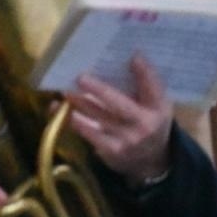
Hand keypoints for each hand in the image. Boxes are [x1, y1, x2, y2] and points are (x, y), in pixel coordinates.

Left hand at [67, 54, 172, 186]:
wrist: (149, 160)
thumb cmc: (147, 121)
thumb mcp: (155, 105)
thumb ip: (144, 86)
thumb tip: (126, 57)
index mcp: (159, 109)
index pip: (154, 88)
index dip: (145, 73)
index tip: (134, 56)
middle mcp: (144, 125)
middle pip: (120, 105)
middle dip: (100, 90)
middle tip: (81, 77)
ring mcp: (126, 139)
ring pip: (98, 117)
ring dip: (79, 102)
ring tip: (66, 90)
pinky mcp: (109, 150)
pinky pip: (86, 132)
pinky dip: (70, 118)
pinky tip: (57, 107)